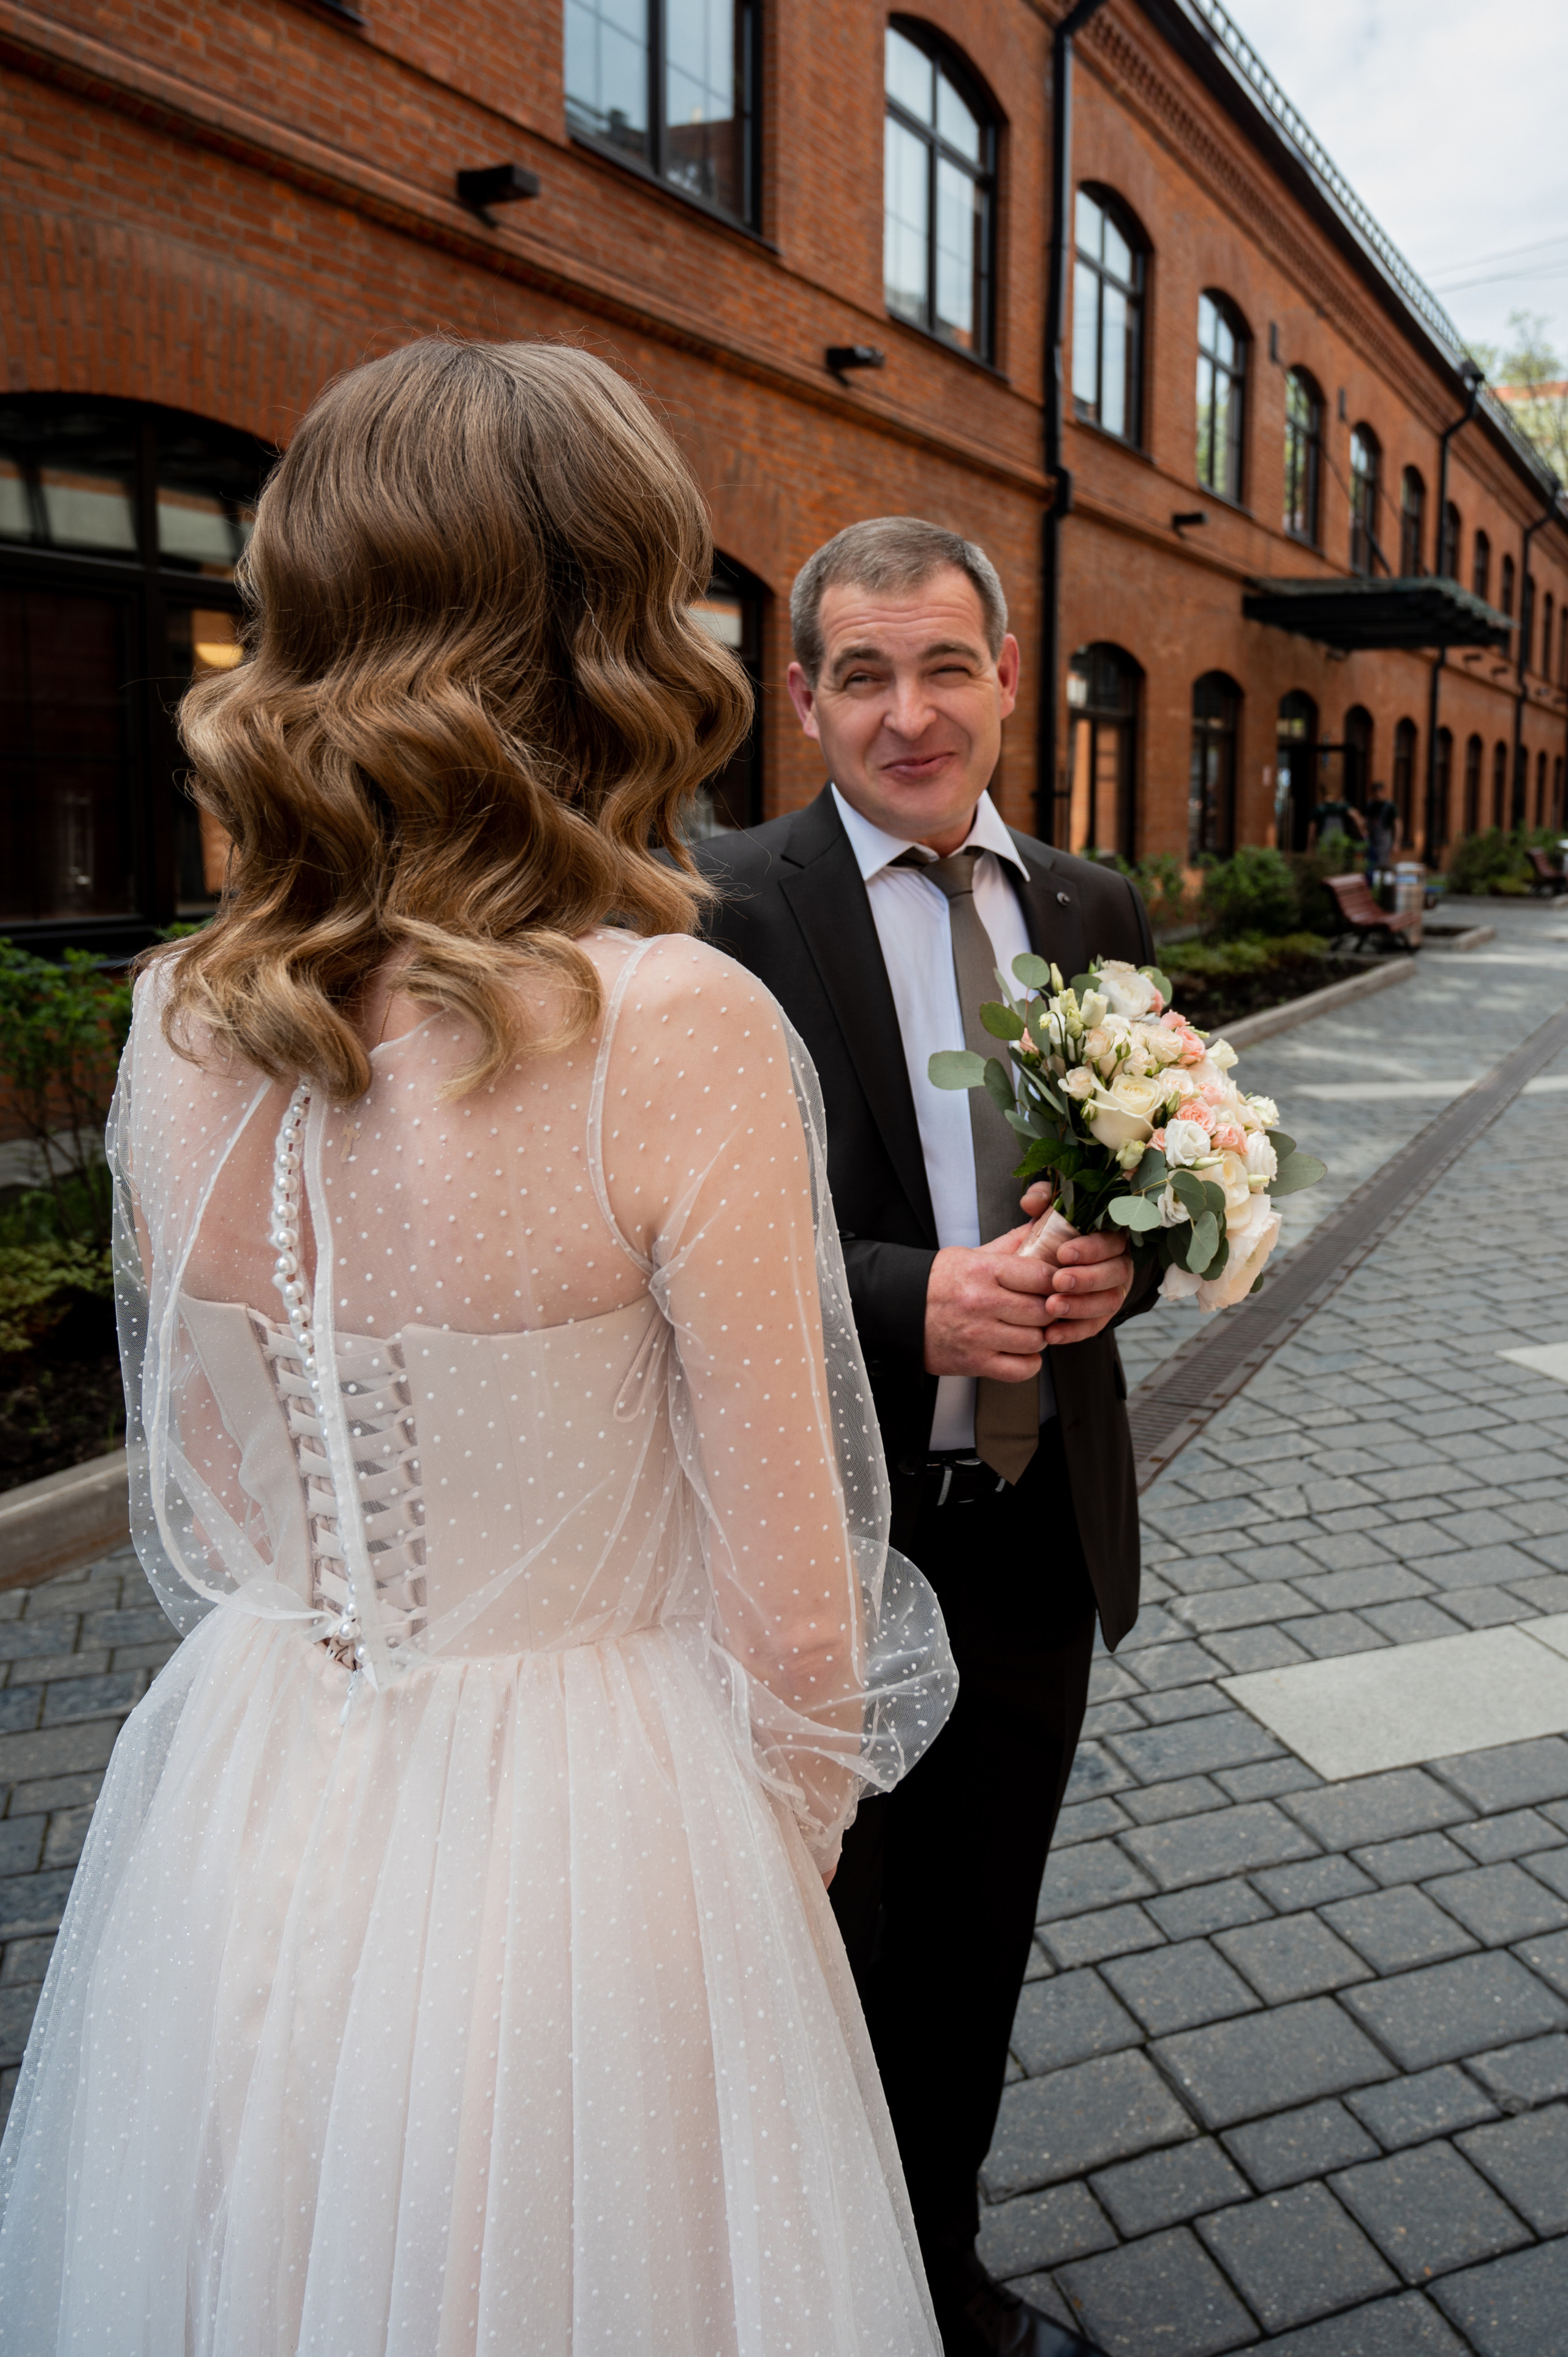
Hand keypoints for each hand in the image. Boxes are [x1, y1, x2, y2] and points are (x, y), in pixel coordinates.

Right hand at [923, 1228, 1054, 1379]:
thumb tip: (1042, 1226)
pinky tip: (1018, 1351)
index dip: (1055, 1281)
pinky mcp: (974, 1362)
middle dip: (1048, 1310)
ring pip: (1035, 1341)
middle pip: (1042, 1311)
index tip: (1053, 1284)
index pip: (1041, 1275)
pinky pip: (1020, 1369)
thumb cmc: (937, 1283)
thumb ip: (1010, 1245)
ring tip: (1027, 1328)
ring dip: (1038, 1337)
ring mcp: (978, 1335)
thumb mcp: (971, 1255)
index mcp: (983, 1271)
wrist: (897, 1310)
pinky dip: (1027, 1363)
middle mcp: (982, 1302)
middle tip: (1042, 1308)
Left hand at [1018, 1181, 1135, 1342]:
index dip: (1091, 1249)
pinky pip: (1094, 1327)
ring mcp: (1113, 1291)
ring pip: (1108, 1302)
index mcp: (1111, 1236)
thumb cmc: (1053, 1231)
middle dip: (1087, 1279)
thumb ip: (1044, 1199)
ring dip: (1080, 1307)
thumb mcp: (1050, 1210)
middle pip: (1115, 1273)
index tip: (1063, 1253)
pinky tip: (1051, 1334)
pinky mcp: (1101, 1315)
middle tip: (1058, 1281)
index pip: (1112, 1241)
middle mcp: (1119, 1264)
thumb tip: (1032, 1201)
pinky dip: (1073, 1332)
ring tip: (1052, 1307)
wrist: (1048, 1263)